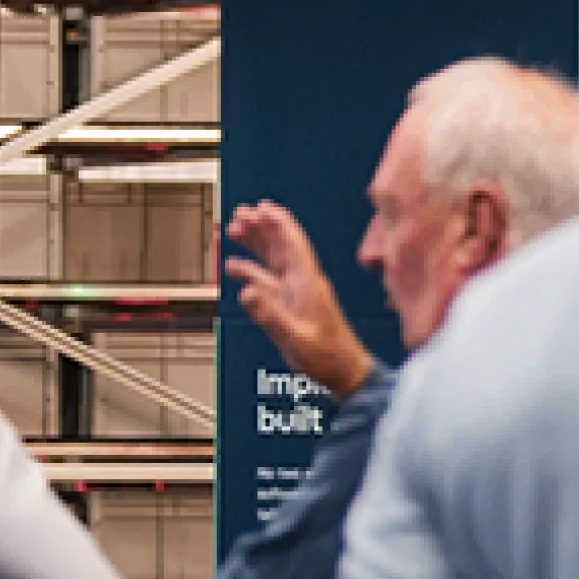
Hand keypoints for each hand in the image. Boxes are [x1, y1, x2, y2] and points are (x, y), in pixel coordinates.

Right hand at [226, 203, 372, 395]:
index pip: (293, 244)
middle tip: (241, 213)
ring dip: (256, 243)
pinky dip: (252, 270)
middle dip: (262, 227)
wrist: (343, 370)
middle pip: (281, 246)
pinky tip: (236, 267)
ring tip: (235, 230)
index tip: (262, 207)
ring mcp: (297, 292)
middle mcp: (303, 282)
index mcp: (308, 284)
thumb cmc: (326, 357)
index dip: (278, 224)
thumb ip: (270, 316)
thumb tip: (248, 292)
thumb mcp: (295, 338)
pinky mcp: (292, 304)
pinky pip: (268, 280)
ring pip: (274, 259)